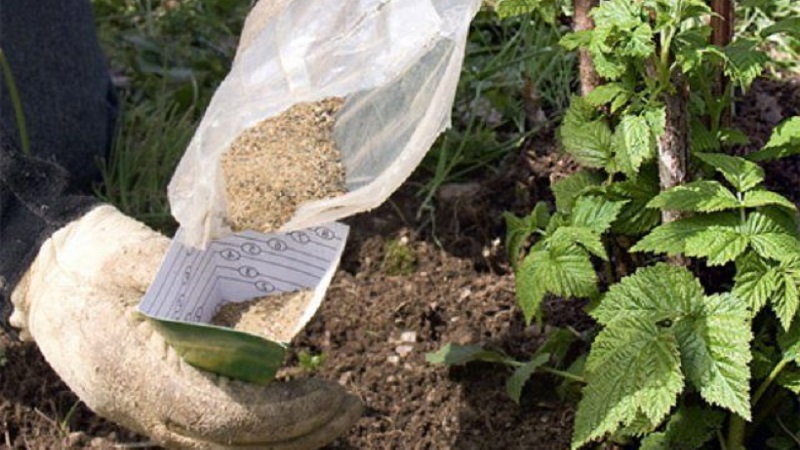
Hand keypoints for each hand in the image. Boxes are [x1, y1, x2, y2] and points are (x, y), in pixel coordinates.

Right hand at [10, 205, 360, 448]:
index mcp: (136, 373)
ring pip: (221, 447)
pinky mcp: (149, 404)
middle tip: (352, 407)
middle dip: (299, 432)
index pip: (225, 417)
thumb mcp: (143, 257)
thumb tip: (267, 311)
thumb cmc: (90, 256)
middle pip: (230, 445)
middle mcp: (139, 407)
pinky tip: (287, 406)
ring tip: (333, 414)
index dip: (285, 413)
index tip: (330, 393)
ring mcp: (140, 412)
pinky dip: (256, 426)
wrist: (40, 270)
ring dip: (283, 436)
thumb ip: (202, 287)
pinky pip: (209, 432)